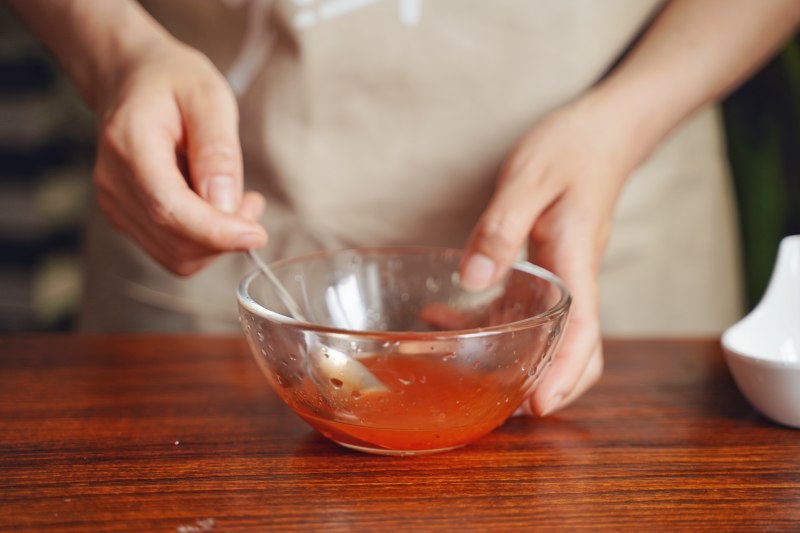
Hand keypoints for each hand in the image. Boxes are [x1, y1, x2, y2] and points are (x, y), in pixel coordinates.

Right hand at [93, 40, 266, 274]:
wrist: (132, 79)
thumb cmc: (173, 81)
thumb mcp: (208, 97)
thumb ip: (217, 150)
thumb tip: (225, 206)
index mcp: (130, 145)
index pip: (169, 209)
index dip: (216, 232)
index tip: (256, 234)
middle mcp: (114, 182)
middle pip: (175, 241)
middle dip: (225, 235)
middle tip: (252, 202)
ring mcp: (116, 204)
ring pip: (176, 255)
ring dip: (217, 240)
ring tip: (238, 199)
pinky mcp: (127, 217)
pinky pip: (172, 250)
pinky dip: (204, 240)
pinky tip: (216, 206)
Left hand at [460, 94, 642, 415]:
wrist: (602, 132)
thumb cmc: (571, 149)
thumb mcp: (528, 180)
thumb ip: (501, 229)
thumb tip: (473, 280)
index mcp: (576, 261)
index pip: (583, 331)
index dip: (565, 373)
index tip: (539, 405)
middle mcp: (574, 277)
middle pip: (577, 348)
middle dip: (551, 383)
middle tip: (506, 408)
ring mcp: (562, 274)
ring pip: (546, 332)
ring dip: (511, 354)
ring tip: (457, 363)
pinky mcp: (547, 265)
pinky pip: (523, 305)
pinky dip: (489, 319)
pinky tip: (446, 313)